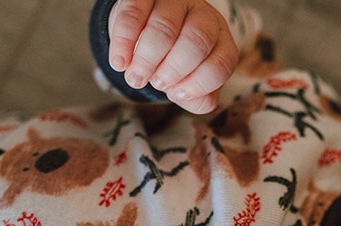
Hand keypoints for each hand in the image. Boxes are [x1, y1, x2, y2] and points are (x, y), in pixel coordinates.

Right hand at [107, 0, 238, 113]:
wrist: (143, 30)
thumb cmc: (172, 60)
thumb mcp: (189, 79)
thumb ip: (198, 96)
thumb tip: (200, 101)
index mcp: (219, 40)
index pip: (221, 62)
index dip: (199, 83)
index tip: (176, 95)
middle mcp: (202, 16)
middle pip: (196, 41)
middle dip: (174, 69)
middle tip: (156, 84)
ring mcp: (174, 2)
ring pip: (165, 26)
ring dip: (147, 58)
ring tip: (135, 78)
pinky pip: (134, 14)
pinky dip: (124, 42)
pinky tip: (119, 63)